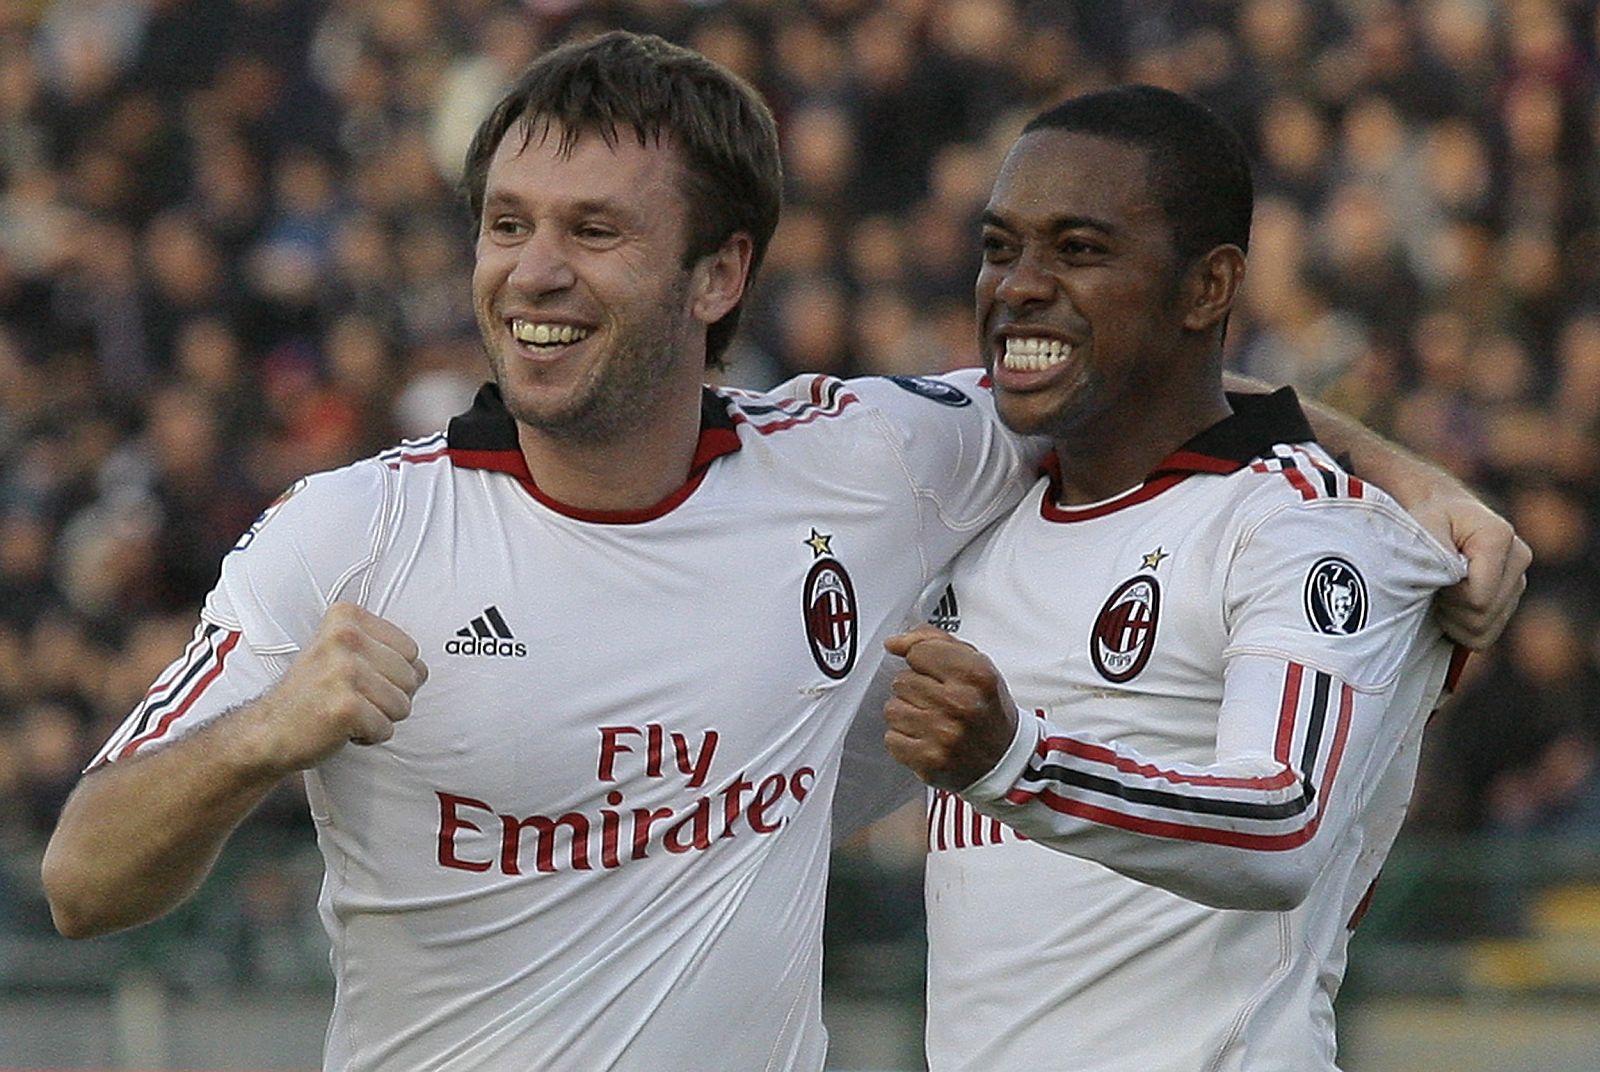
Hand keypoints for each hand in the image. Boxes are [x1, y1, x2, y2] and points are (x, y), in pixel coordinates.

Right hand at [247, 603, 427, 772]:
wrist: (267, 730)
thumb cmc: (312, 694)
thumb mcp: (343, 654)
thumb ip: (385, 651)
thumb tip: (423, 670)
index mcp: (347, 616)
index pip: (411, 649)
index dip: (390, 673)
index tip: (355, 678)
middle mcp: (345, 637)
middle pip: (412, 677)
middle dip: (387, 697)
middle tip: (350, 698)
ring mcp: (344, 671)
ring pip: (403, 705)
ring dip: (379, 718)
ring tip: (345, 711)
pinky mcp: (345, 706)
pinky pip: (385, 728)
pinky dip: (368, 736)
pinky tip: (340, 727)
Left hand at [882, 625, 1019, 790]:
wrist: (1003, 757)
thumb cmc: (985, 707)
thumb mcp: (972, 662)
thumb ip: (931, 640)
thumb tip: (893, 642)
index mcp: (975, 674)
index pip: (917, 652)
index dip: (924, 662)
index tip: (939, 674)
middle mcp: (960, 703)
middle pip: (902, 681)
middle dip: (916, 689)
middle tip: (940, 701)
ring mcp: (943, 734)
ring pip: (892, 709)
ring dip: (907, 714)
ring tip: (932, 720)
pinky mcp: (929, 759)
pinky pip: (891, 738)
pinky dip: (904, 739)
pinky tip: (926, 738)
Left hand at [1408, 487, 1531, 649]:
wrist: (1439, 511)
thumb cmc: (1425, 520)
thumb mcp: (1421, 529)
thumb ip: (1435, 557)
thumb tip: (1452, 586)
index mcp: (1498, 537)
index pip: (1477, 598)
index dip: (1448, 596)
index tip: (1431, 579)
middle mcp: (1518, 558)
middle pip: (1482, 617)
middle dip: (1449, 610)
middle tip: (1432, 588)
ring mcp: (1518, 581)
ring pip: (1486, 630)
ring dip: (1454, 621)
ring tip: (1440, 594)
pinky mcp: (1512, 598)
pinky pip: (1487, 635)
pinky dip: (1463, 629)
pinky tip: (1450, 606)